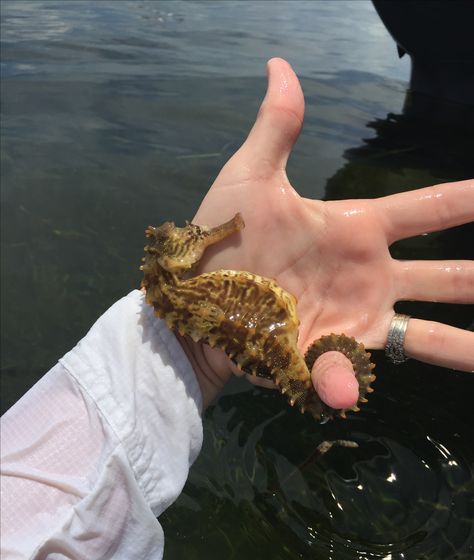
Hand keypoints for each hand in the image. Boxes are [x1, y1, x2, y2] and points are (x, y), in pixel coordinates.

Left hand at [181, 57, 473, 409]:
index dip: (472, 198)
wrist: (192, 304)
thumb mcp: (248, 180)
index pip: (431, 209)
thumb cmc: (219, 241)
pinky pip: (357, 373)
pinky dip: (350, 381)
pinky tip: (345, 389)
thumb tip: (281, 65)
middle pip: (450, 277)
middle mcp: (372, 277)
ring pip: (433, 335)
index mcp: (358, 230)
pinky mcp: (334, 358)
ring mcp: (358, 320)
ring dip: (468, 346)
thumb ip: (276, 129)